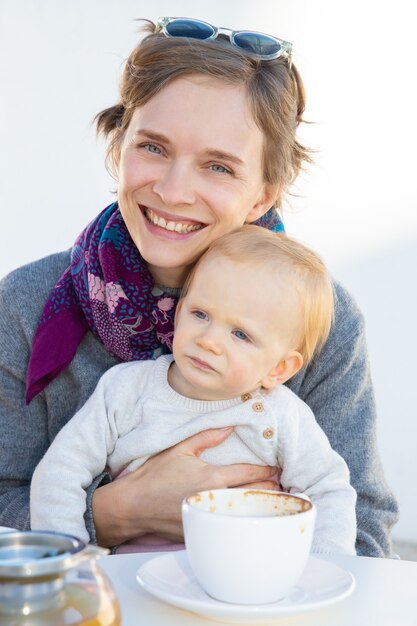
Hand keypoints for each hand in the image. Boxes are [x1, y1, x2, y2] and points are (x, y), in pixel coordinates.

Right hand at [92, 427, 277, 545]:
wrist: (133, 505)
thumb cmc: (154, 476)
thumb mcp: (180, 449)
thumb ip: (206, 437)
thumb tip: (229, 427)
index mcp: (213, 477)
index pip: (249, 473)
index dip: (266, 470)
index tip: (276, 467)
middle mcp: (216, 499)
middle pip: (253, 495)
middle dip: (269, 488)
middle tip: (281, 483)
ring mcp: (210, 518)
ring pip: (243, 512)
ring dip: (258, 505)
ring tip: (271, 499)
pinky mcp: (202, 532)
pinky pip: (227, 525)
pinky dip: (239, 519)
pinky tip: (245, 516)